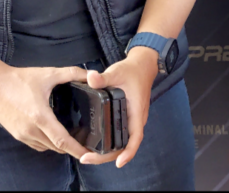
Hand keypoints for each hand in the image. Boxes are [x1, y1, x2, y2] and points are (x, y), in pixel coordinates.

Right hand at [0, 65, 88, 156]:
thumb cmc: (19, 80)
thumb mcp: (49, 73)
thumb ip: (73, 73)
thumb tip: (91, 74)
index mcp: (40, 117)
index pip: (62, 140)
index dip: (77, 149)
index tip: (89, 154)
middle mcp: (31, 130)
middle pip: (56, 147)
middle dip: (73, 146)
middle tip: (86, 139)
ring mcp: (22, 134)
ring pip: (47, 147)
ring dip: (60, 145)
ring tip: (73, 135)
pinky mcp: (16, 134)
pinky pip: (36, 144)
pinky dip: (48, 142)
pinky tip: (54, 132)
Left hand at [79, 47, 158, 167]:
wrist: (142, 66)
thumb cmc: (132, 70)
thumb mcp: (117, 72)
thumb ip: (103, 77)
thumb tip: (91, 78)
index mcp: (136, 111)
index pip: (135, 137)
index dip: (128, 152)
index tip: (118, 163)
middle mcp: (136, 119)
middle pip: (126, 145)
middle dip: (107, 156)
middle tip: (86, 158)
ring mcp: (132, 119)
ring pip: (123, 142)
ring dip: (107, 152)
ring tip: (87, 155)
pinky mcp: (127, 117)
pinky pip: (120, 135)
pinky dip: (109, 143)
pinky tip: (94, 144)